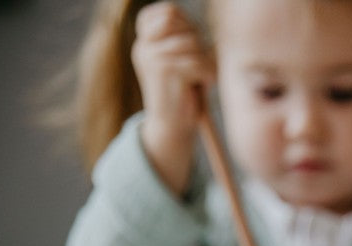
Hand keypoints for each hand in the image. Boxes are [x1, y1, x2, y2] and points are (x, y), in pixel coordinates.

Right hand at [132, 2, 213, 195]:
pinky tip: (203, 85)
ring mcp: (151, 57)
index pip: (168, 11)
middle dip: (198, 41)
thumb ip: (182, 39)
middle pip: (180, 22)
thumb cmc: (183, 93)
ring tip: (201, 78)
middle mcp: (143, 46)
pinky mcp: (164, 71)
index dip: (187, 22)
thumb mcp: (179, 61)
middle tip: (199, 64)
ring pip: (191, 42)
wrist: (171, 127)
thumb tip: (198, 24)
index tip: (192, 45)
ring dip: (205, 61)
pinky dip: (207, 74)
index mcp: (144, 41)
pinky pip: (197, 61)